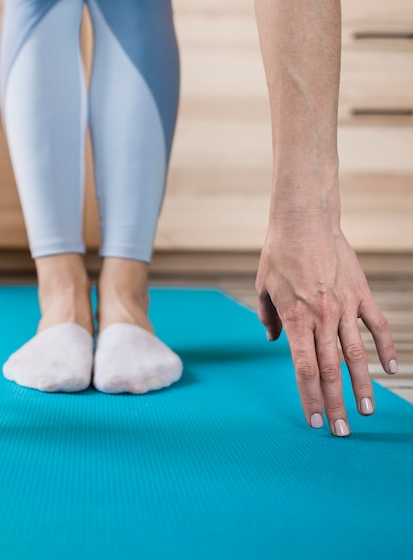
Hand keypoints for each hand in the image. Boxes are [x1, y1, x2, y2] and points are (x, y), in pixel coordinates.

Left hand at [256, 220, 396, 435]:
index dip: (308, 396)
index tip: (312, 418)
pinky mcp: (361, 294)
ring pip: (356, 355)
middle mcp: (321, 318)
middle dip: (333, 403)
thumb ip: (267, 316)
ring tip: (365, 411)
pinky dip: (386, 348)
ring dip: (361, 385)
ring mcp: (344, 306)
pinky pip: (377, 326)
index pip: (303, 368)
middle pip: (329, 370)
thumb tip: (273, 338)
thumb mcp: (263, 286)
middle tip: (338, 431)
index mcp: (295, 319)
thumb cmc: (278, 254)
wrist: (303, 222)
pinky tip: (392, 369)